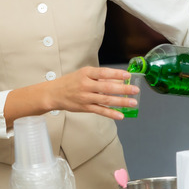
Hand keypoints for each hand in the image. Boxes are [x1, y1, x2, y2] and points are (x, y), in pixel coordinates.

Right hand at [4, 66, 139, 125]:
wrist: (53, 94)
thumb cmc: (71, 82)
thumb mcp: (84, 74)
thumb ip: (100, 77)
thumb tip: (119, 80)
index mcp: (86, 73)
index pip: (104, 72)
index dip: (116, 74)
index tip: (128, 75)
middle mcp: (86, 85)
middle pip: (107, 87)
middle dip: (123, 89)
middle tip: (135, 90)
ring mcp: (85, 97)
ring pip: (105, 100)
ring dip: (121, 102)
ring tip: (133, 103)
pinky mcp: (85, 107)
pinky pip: (100, 111)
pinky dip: (111, 113)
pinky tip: (121, 115)